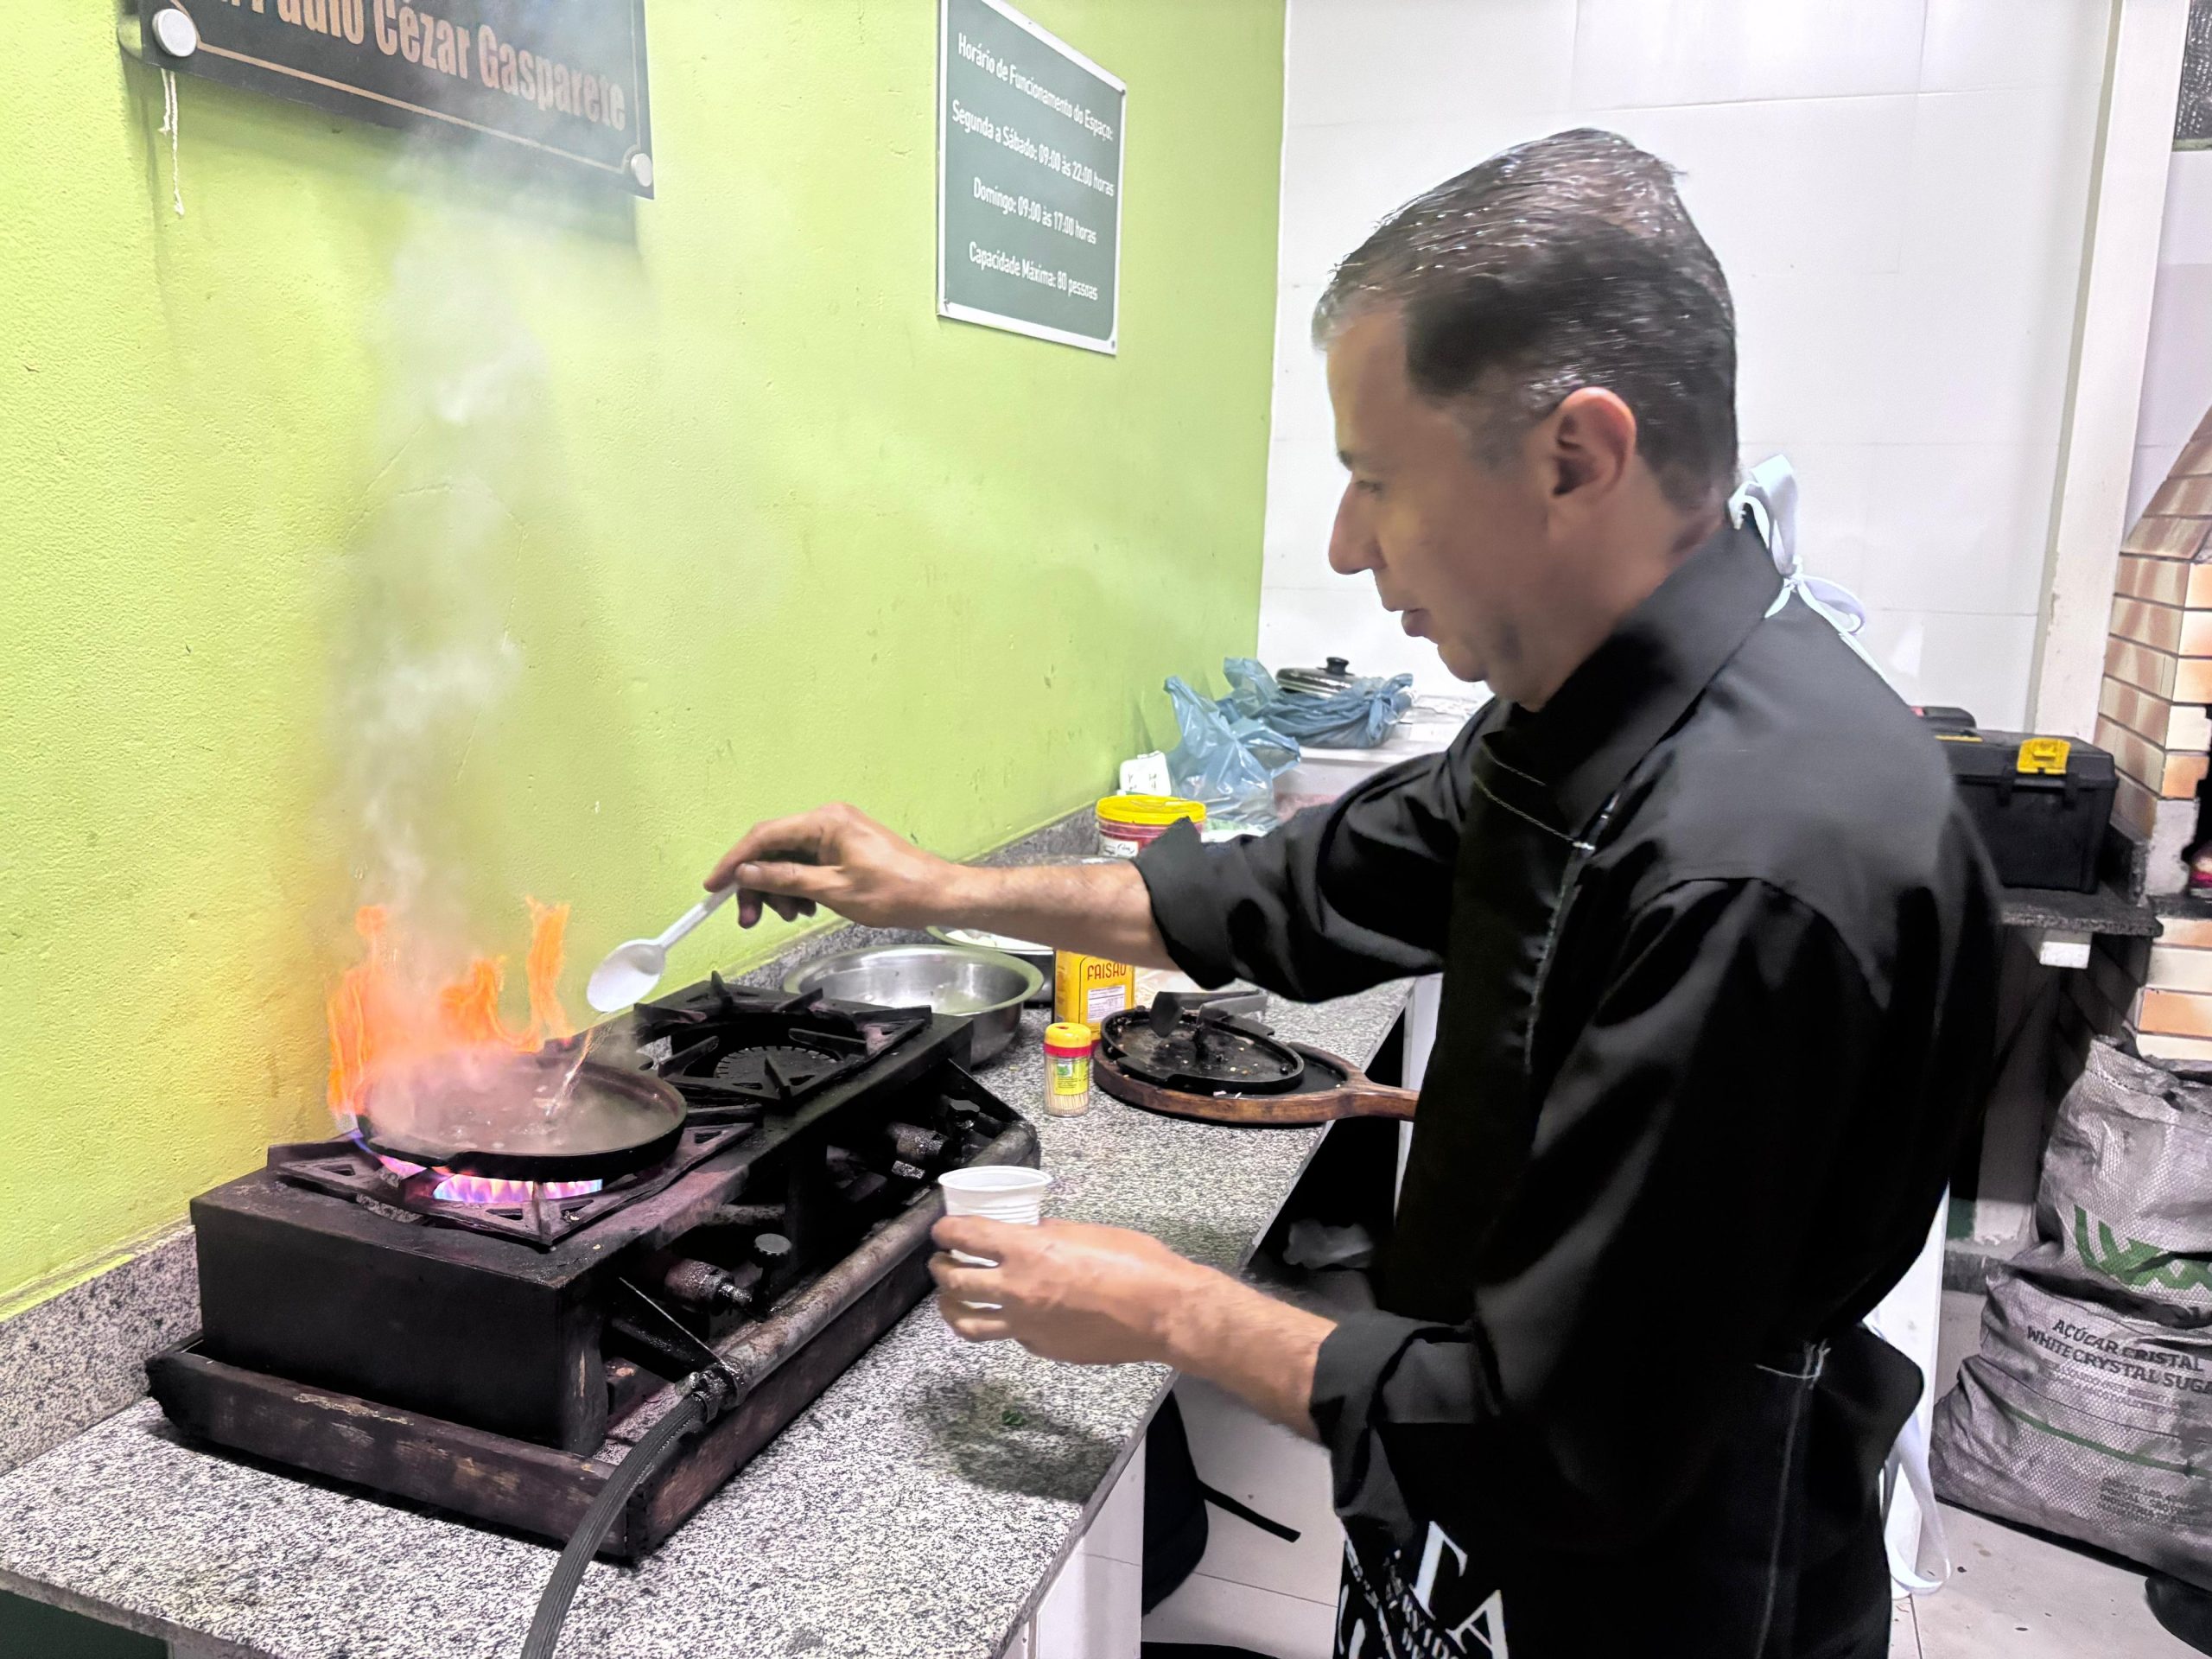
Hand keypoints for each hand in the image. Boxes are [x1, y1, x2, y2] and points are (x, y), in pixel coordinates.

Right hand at [704, 804, 960, 928]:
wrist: (936, 895)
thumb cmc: (891, 892)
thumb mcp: (832, 890)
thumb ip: (786, 880)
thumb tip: (745, 874)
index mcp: (824, 821)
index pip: (764, 836)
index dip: (734, 861)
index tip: (713, 887)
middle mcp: (827, 819)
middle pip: (774, 848)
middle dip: (758, 884)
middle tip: (750, 919)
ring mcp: (837, 832)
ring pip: (789, 859)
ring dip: (780, 889)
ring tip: (791, 915)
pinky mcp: (845, 847)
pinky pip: (808, 863)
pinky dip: (799, 886)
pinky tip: (806, 908)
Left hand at [928, 1217, 1214, 1364]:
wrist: (1161, 1312)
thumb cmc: (1135, 1263)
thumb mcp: (1086, 1232)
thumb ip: (1049, 1235)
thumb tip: (1030, 1235)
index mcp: (1027, 1251)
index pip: (966, 1238)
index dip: (946, 1232)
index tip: (942, 1231)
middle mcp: (1017, 1289)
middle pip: (955, 1281)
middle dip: (940, 1268)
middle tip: (941, 1261)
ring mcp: (1026, 1325)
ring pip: (968, 1321)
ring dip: (951, 1306)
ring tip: (949, 1299)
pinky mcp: (1041, 1347)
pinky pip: (1008, 1335)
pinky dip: (1000, 1323)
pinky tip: (1007, 1315)